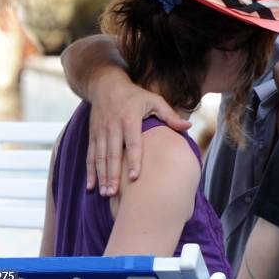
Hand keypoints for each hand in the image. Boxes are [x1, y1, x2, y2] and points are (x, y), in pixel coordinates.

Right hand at [86, 68, 190, 195]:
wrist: (106, 85)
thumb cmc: (135, 95)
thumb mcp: (154, 100)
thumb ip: (170, 115)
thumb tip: (188, 127)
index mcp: (130, 118)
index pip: (132, 142)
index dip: (134, 160)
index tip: (135, 177)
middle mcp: (113, 126)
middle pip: (113, 154)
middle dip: (113, 174)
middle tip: (115, 194)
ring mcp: (101, 131)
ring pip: (100, 157)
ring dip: (102, 176)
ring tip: (106, 194)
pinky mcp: (93, 135)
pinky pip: (90, 155)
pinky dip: (90, 171)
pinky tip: (91, 186)